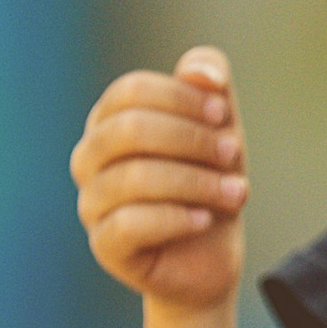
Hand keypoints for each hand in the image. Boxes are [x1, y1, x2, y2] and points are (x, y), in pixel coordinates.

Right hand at [72, 48, 249, 310]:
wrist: (209, 255)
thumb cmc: (208, 180)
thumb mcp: (220, 126)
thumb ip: (212, 83)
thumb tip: (199, 72)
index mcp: (110, 120)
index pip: (131, 90)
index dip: (182, 97)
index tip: (222, 115)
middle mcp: (90, 158)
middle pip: (129, 129)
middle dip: (192, 139)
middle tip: (235, 154)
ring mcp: (91, 202)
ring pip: (133, 178)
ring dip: (197, 182)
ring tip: (236, 193)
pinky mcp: (105, 245)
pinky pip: (130, 224)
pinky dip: (176, 218)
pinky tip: (205, 220)